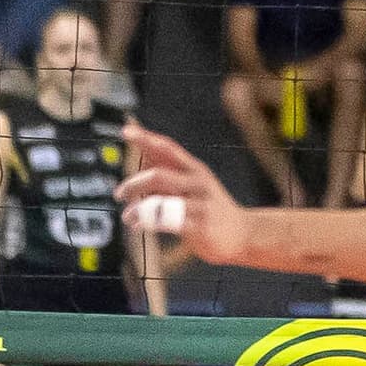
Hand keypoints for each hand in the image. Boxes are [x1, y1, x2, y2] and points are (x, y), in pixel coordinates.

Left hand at [119, 126, 247, 268]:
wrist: (245, 234)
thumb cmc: (212, 209)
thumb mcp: (194, 184)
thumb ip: (170, 170)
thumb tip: (144, 154)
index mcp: (195, 170)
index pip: (169, 149)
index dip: (147, 139)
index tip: (126, 131)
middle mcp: (199, 183)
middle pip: (159, 176)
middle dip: (134, 184)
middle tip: (120, 193)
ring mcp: (201, 205)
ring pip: (160, 201)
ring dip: (138, 208)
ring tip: (129, 216)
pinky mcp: (200, 226)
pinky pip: (166, 222)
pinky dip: (147, 222)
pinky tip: (140, 224)